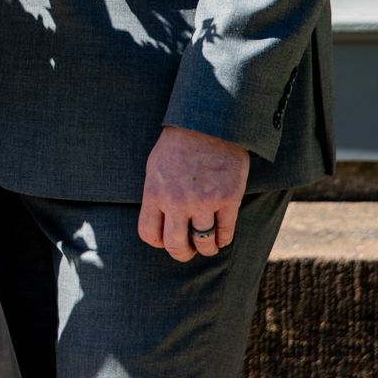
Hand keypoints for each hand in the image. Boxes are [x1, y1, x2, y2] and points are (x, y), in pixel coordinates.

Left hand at [138, 126, 248, 261]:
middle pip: (176, 246)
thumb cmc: (178, 145)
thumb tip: (157, 226)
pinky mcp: (228, 198)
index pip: (149, 235)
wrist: (208, 123)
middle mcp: (178, 201)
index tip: (166, 240)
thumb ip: (155, 197)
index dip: (158, 242)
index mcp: (155, 193)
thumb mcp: (155, 168)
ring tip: (207, 246)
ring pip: (203, 243)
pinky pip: (225, 233)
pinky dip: (223, 240)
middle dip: (182, 253)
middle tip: (188, 251)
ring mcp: (204, 201)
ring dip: (205, 249)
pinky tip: (221, 238)